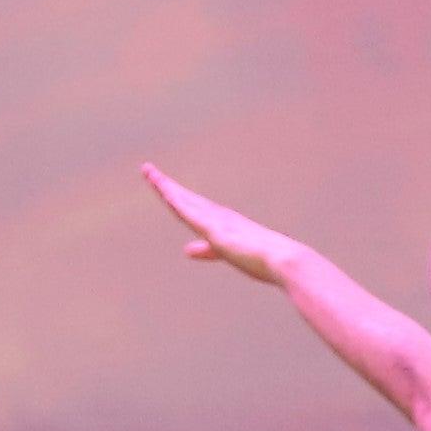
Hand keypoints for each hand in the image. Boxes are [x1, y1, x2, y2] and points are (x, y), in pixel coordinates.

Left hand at [138, 161, 291, 284]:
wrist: (284, 260)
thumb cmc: (263, 260)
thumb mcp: (228, 254)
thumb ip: (207, 251)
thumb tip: (186, 250)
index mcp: (222, 221)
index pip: (192, 206)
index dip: (176, 196)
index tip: (161, 186)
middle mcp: (218, 215)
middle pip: (185, 198)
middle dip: (165, 185)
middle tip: (147, 170)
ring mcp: (217, 221)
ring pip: (185, 200)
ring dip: (166, 187)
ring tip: (149, 172)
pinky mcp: (216, 230)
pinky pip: (192, 213)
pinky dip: (177, 202)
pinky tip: (164, 194)